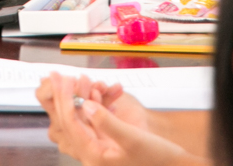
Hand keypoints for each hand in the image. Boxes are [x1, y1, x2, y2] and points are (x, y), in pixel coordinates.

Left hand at [37, 73, 192, 165]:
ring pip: (85, 116)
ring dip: (85, 96)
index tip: (61, 80)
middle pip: (72, 119)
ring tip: (86, 79)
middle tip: (57, 75)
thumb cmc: (156, 158)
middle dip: (66, 95)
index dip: (64, 99)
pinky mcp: (110, 139)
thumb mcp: (131, 139)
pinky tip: (104, 90)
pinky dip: (100, 102)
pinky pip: (98, 118)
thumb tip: (86, 105)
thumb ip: (106, 122)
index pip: (71, 124)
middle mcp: (93, 151)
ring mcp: (101, 144)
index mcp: (93, 156)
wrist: (175, 165)